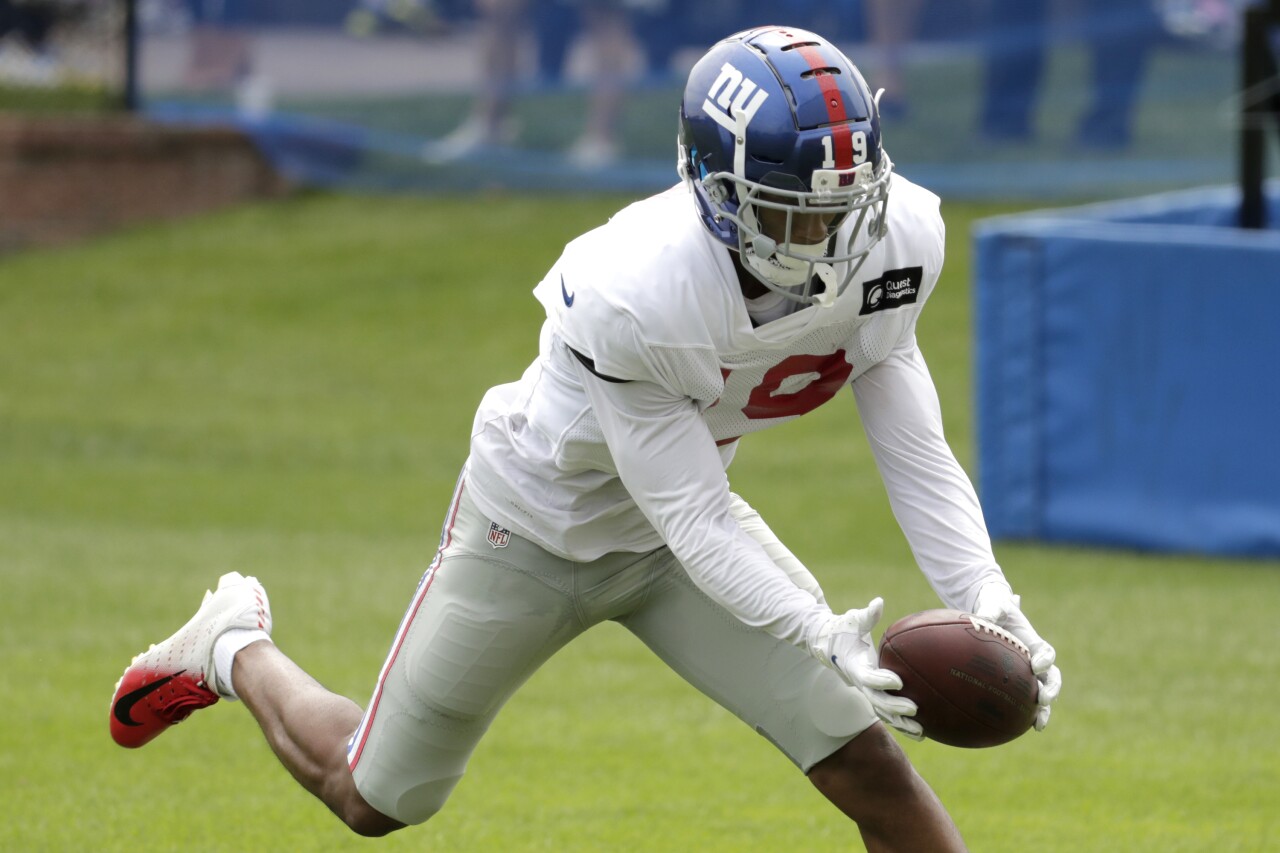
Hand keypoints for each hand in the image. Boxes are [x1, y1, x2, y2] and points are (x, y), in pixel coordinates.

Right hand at [812, 597, 922, 739]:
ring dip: (901, 723)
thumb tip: (878, 602)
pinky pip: (888, 714)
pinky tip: (922, 732)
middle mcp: (859, 683)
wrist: (829, 646)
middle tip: (914, 708)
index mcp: (854, 666)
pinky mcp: (873, 695)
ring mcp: (866, 692)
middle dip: (895, 707)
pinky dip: (903, 724)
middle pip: (877, 701)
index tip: (898, 681)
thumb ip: (866, 615)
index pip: (867, 677)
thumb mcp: (852, 620)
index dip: (881, 680)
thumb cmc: (843, 630)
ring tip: (922, 731)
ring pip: (883, 713)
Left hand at [973, 582, 1062, 730]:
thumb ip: (990, 610)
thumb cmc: (993, 605)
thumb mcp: (992, 604)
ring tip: (1038, 725)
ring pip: (1041, 695)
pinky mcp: (1014, 682)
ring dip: (1043, 711)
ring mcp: (1025, 673)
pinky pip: (1020, 700)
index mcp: (1031, 641)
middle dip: (1052, 689)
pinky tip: (1012, 728)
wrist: (989, 610)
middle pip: (1052, 678)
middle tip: (1044, 699)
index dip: (1045, 659)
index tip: (1036, 665)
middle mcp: (1033, 659)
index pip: (1045, 651)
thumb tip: (982, 619)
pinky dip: (1020, 715)